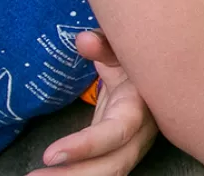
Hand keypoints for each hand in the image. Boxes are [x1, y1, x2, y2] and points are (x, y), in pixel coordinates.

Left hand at [29, 31, 157, 175]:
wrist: (154, 73)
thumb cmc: (133, 58)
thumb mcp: (122, 48)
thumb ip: (105, 45)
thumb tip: (84, 41)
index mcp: (140, 106)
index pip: (118, 133)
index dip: (86, 146)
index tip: (50, 155)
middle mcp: (139, 133)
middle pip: (114, 165)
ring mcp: (132, 146)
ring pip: (109, 172)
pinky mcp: (120, 151)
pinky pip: (103, 170)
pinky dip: (79, 175)